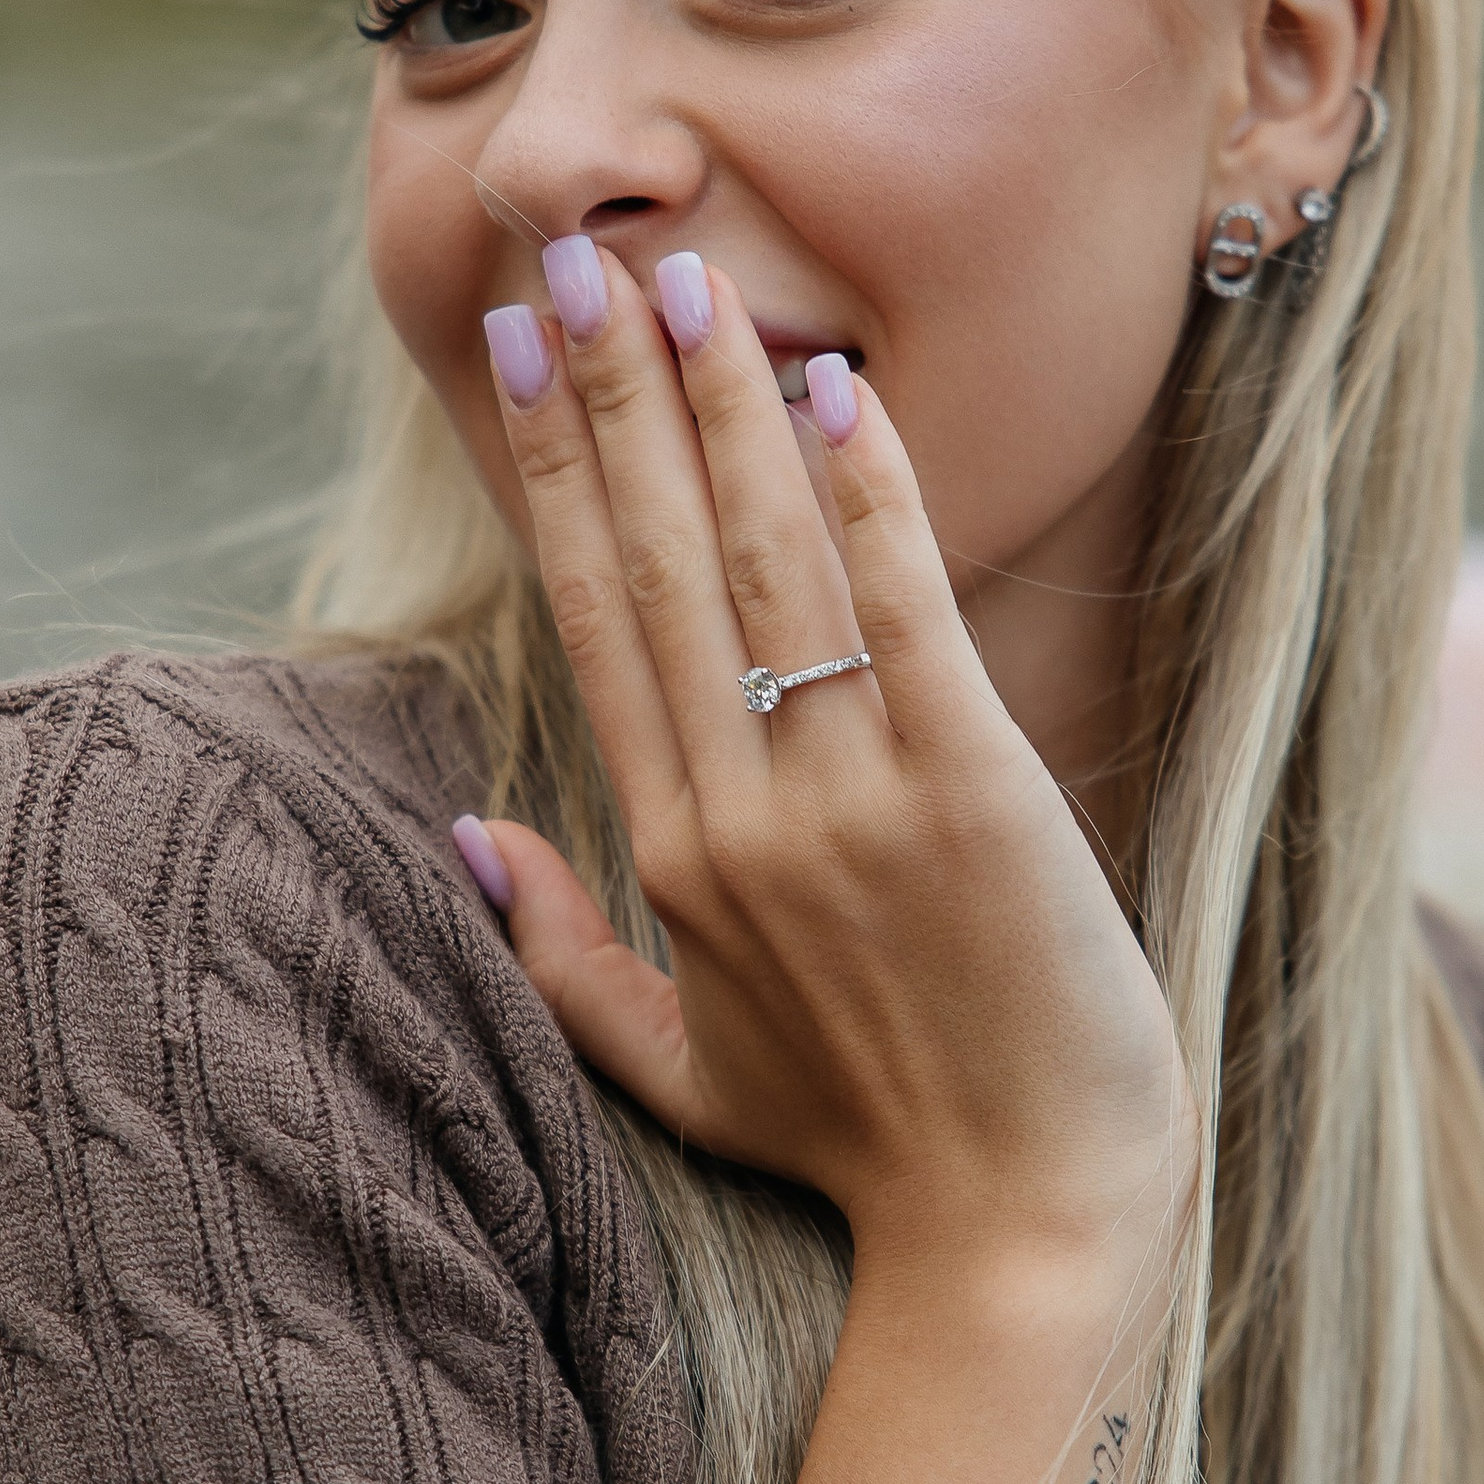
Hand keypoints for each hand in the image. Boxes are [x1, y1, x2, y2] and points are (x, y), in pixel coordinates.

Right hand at [464, 241, 1192, 1287]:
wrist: (1021, 1218)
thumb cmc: (859, 1143)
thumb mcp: (678, 1071)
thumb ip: (561, 951)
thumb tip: (461, 832)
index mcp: (671, 854)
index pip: (596, 617)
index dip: (552, 473)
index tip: (513, 354)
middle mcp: (742, 811)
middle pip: (661, 562)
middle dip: (610, 401)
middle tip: (574, 264)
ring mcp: (854, 799)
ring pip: (768, 564)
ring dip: (722, 412)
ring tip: (681, 287)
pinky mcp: (972, 791)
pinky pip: (903, 609)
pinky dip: (867, 493)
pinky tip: (830, 389)